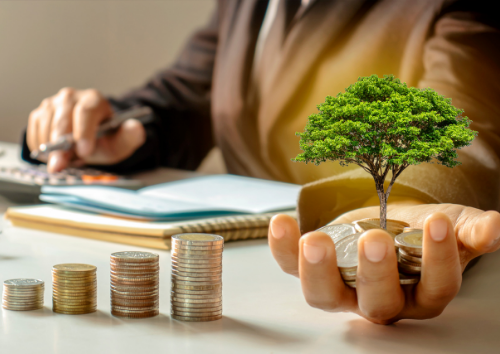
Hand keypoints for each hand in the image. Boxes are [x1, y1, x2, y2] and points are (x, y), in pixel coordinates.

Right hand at [27, 88, 145, 172]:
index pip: (86, 112)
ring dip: (49, 146)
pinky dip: (39, 145)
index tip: (84, 151)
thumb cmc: (106, 140)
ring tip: (59, 162)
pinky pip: (34, 129)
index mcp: (94, 100)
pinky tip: (50, 155)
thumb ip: (131, 136)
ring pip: (46, 123)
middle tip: (60, 165)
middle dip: (60, 144)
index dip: (84, 132)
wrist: (90, 140)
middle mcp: (72, 97)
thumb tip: (136, 127)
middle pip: (63, 118)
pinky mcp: (40, 113)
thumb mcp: (121, 141)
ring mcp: (53, 103)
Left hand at [268, 203, 499, 323]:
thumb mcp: (450, 225)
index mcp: (421, 292)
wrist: (386, 218)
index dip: (439, 259)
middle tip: (375, 239)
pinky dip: (281, 249)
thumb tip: (495, 227)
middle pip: (378, 304)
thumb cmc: (419, 229)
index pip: (435, 287)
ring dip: (317, 271)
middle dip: (376, 274)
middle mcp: (381, 299)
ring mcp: (342, 287)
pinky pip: (289, 268)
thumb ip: (469, 230)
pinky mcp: (313, 269)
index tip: (438, 223)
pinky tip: (281, 224)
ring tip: (315, 240)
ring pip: (325, 297)